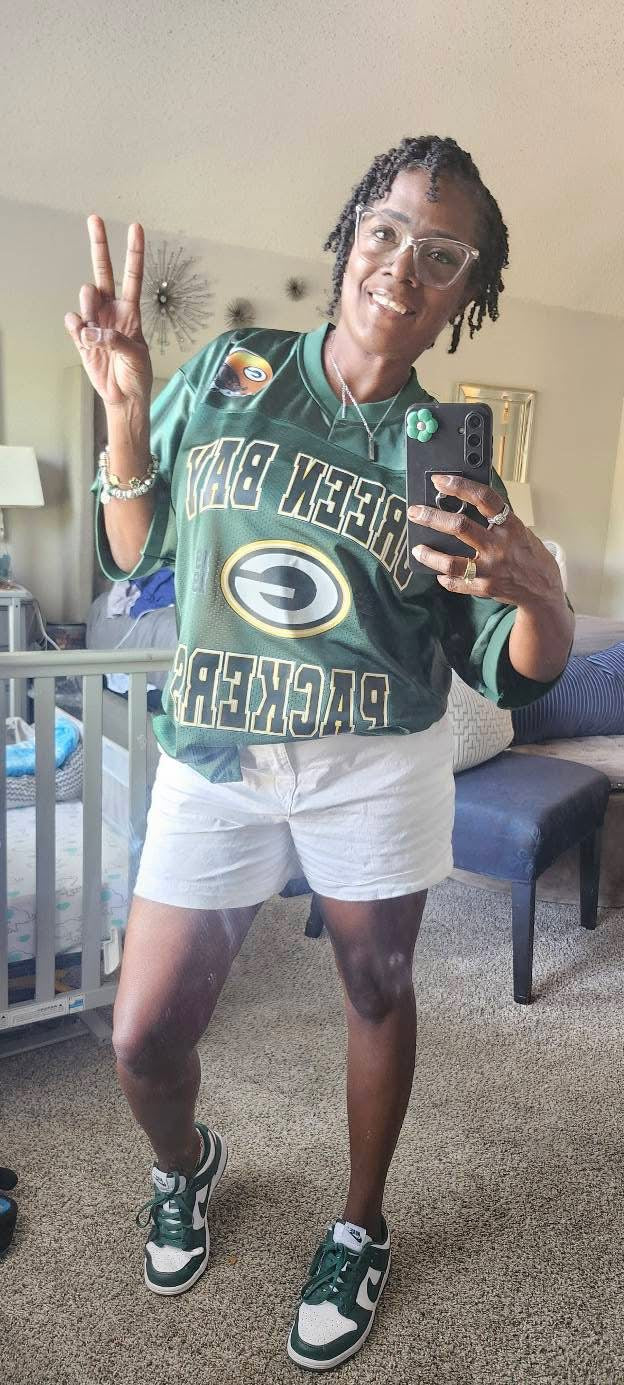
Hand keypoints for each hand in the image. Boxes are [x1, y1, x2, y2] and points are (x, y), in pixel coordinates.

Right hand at [64, 216, 152, 409]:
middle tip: (94, 218)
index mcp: (131, 311)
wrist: (123, 396)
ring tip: (95, 328)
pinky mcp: (80, 335)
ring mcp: (95, 320)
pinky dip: (77, 328)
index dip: (134, 252)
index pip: (132, 276)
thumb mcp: (136, 356)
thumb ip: (117, 339)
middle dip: (99, 244)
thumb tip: (93, 330)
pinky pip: (73, 320)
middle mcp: (111, 310)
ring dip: (89, 306)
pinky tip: (85, 338)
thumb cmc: (136, 374)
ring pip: (86, 296)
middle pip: (103, 271)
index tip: (136, 227)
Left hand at [408, 473, 563, 608]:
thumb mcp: (518, 529)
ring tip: (418, 549)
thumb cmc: (528, 554)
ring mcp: (491, 570)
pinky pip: (456, 582)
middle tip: (415, 512)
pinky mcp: (484, 588)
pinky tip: (438, 572)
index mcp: (510, 526)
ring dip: (429, 555)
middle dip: (431, 517)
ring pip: (451, 562)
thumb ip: (494, 518)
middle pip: (459, 527)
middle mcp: (499, 546)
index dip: (459, 486)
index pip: (484, 498)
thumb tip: (461, 500)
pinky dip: (444, 577)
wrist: (543, 589)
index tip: (440, 480)